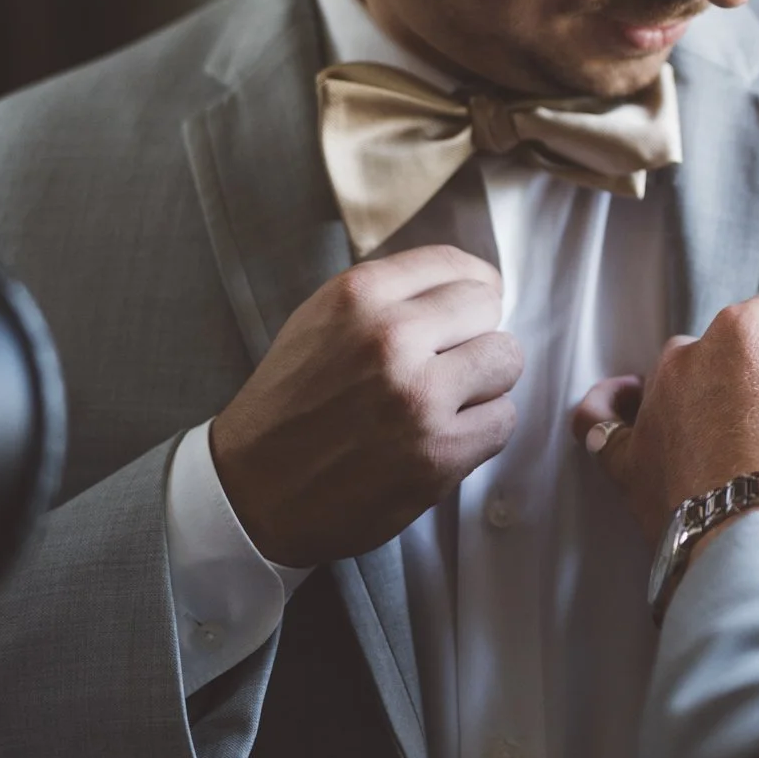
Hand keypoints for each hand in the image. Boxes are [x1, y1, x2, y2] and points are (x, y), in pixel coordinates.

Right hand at [211, 246, 523, 565]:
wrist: (252, 492)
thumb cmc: (291, 403)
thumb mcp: (322, 320)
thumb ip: (392, 295)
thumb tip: (475, 286)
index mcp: (358, 296)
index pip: (456, 265)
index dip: (471, 288)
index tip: (468, 309)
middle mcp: (390, 339)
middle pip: (488, 309)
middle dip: (474, 334)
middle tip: (447, 362)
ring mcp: (419, 398)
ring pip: (506, 361)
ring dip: (484, 382)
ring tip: (445, 400)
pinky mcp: (439, 454)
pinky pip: (503, 420)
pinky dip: (481, 430)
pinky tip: (442, 436)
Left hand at [573, 283, 758, 549]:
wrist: (748, 551)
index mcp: (744, 333)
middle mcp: (688, 354)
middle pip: (743, 338)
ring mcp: (652, 402)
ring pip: (686, 370)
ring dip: (723, 385)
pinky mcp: (627, 452)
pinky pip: (606, 416)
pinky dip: (619, 404)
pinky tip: (625, 397)